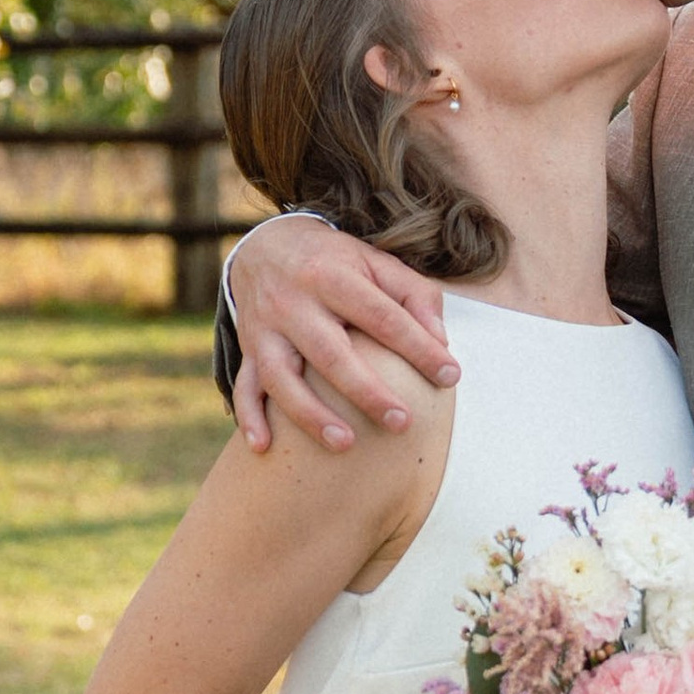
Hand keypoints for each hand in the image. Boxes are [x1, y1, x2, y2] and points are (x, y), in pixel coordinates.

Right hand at [223, 217, 457, 455]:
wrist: (266, 246)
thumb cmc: (334, 262)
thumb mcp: (375, 261)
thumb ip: (414, 293)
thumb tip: (441, 340)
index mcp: (332, 276)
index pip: (381, 316)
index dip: (418, 347)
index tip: (449, 376)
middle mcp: (294, 303)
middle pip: (331, 353)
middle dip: (366, 391)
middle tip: (402, 422)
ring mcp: (265, 329)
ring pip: (282, 377)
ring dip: (310, 414)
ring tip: (345, 444)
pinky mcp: (248, 349)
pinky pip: (244, 387)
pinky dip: (250, 418)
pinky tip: (264, 447)